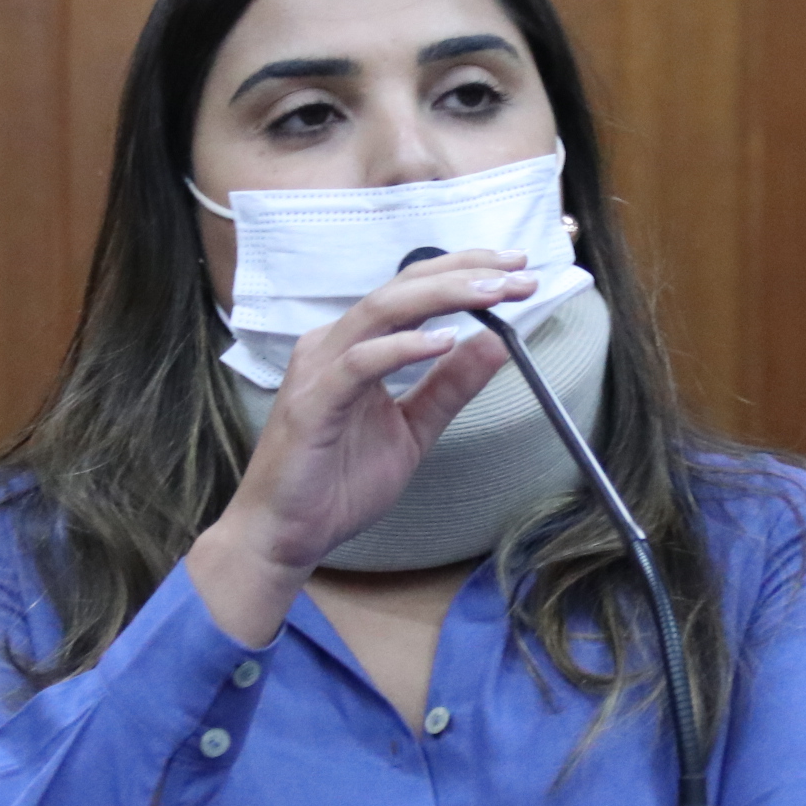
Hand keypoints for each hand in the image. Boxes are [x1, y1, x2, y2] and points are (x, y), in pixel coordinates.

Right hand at [185, 250, 531, 644]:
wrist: (286, 534)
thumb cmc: (337, 482)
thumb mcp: (413, 430)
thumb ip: (450, 387)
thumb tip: (497, 344)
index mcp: (358, 346)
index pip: (415, 290)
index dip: (467, 273)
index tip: (519, 270)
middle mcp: (335, 345)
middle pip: (403, 287)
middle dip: (466, 273)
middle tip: (519, 272)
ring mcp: (320, 370)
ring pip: (382, 310)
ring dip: (443, 295)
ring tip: (493, 293)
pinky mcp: (312, 403)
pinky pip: (359, 364)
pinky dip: (402, 348)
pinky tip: (444, 341)